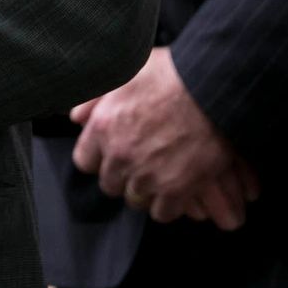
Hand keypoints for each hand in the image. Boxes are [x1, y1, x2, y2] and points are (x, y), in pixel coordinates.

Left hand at [71, 48, 258, 227]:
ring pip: (135, 199)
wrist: (211, 90)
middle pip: (110, 184)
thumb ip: (96, 99)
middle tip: (139, 169)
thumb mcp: (124, 75)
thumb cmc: (169, 76)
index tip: (110, 156)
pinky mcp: (177, 189)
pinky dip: (168, 207)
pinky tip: (175, 195)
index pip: (85, 161)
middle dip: (122, 178)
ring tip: (158, 181)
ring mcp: (147, 174)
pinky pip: (162, 213)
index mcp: (102, 128)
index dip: (99, 160)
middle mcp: (119, 155)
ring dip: (145, 192)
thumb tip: (75, 117)